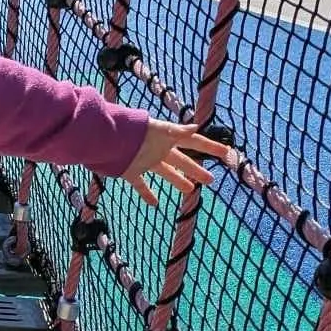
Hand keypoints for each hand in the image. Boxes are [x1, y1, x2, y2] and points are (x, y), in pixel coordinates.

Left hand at [121, 119, 236, 205]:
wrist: (105, 138)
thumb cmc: (132, 130)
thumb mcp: (158, 130)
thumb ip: (177, 131)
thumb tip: (196, 127)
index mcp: (166, 137)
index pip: (193, 141)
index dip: (209, 147)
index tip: (225, 153)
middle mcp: (158, 149)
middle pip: (182, 161)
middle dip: (196, 169)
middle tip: (210, 180)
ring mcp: (145, 161)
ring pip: (166, 173)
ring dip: (178, 180)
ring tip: (190, 190)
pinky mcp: (130, 171)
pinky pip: (141, 185)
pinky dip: (147, 194)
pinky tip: (155, 204)